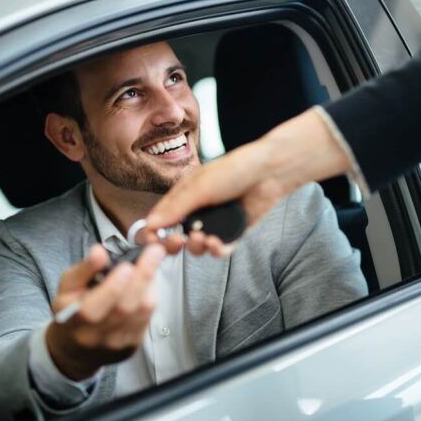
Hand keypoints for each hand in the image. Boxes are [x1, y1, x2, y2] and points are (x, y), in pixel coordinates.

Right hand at [45, 243, 163, 380]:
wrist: (77, 347)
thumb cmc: (72, 310)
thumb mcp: (67, 286)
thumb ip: (84, 268)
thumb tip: (100, 252)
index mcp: (72, 319)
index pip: (93, 309)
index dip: (112, 287)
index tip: (126, 265)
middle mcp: (94, 335)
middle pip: (125, 308)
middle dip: (142, 276)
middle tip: (154, 252)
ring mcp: (116, 343)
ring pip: (142, 311)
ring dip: (150, 283)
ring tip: (151, 263)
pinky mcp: (133, 344)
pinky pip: (148, 316)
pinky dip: (151, 295)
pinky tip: (148, 282)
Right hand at [146, 108, 351, 249]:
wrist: (269, 172)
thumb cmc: (235, 169)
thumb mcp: (200, 186)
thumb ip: (176, 207)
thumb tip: (151, 224)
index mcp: (184, 197)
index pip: (161, 219)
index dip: (154, 233)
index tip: (153, 241)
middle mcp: (198, 211)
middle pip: (177, 237)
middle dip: (175, 244)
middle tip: (179, 241)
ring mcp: (216, 222)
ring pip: (198, 247)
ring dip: (198, 247)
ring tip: (204, 239)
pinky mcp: (234, 232)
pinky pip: (221, 249)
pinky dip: (217, 250)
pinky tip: (217, 244)